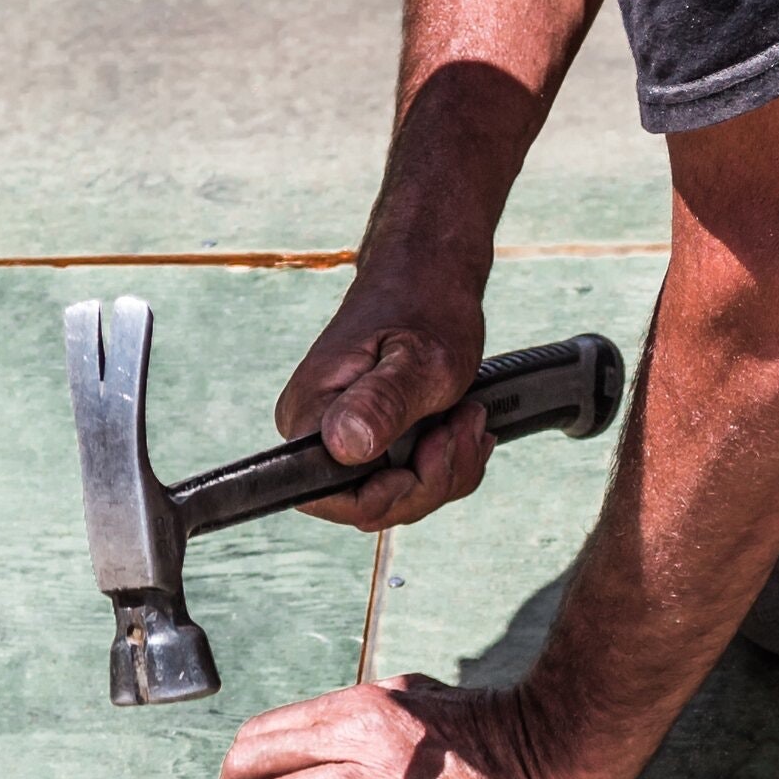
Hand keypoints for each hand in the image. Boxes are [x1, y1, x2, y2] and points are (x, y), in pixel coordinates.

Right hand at [274, 281, 492, 532]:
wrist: (430, 272)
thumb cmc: (424, 302)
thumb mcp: (422, 358)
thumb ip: (384, 403)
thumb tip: (345, 445)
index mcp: (310, 415)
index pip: (331, 500)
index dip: (389, 496)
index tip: (430, 449)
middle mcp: (316, 433)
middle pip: (371, 506)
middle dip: (433, 478)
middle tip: (464, 421)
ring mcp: (344, 438)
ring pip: (399, 497)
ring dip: (449, 466)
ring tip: (469, 414)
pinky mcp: (372, 438)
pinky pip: (412, 480)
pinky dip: (449, 460)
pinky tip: (464, 422)